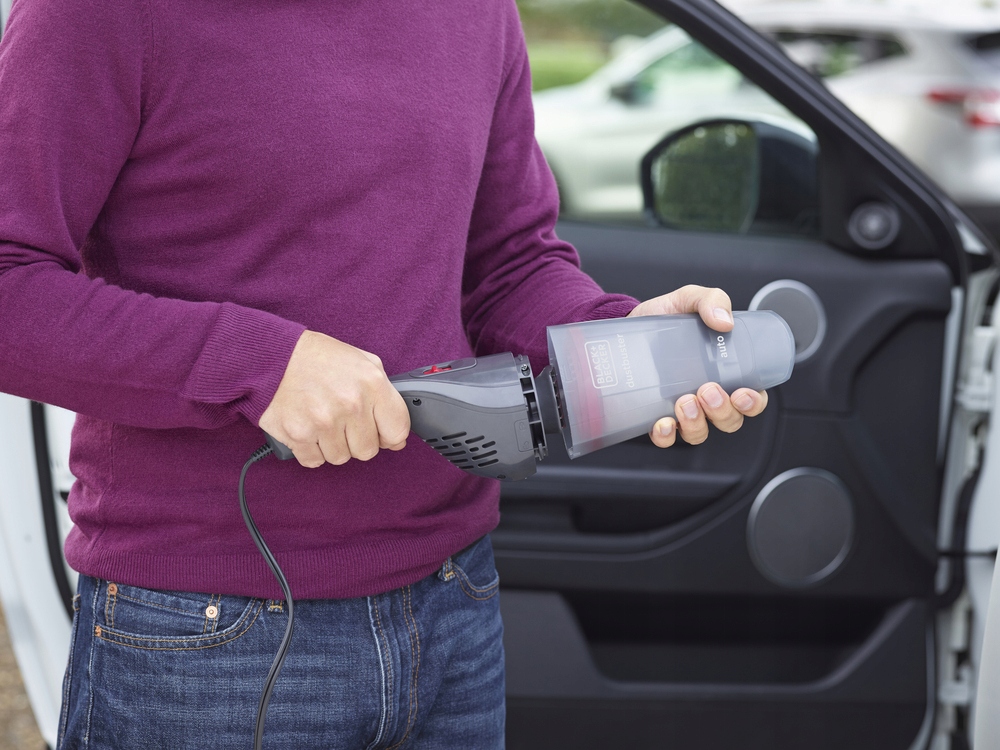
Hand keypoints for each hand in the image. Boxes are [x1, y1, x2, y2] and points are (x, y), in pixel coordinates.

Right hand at [258, 331, 409, 467]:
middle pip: (368, 450)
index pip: (397, 431)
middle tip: (345, 423)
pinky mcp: (298, 435)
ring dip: (334, 445)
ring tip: (324, 421)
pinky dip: (312, 450)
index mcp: (372, 384)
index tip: (381, 434)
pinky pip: (315, 461)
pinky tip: (309, 429)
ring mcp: (324, 422)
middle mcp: (350, 404)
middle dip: (358, 440)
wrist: (274, 355)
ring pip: (341, 458)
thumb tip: (397, 435)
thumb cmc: (319, 359)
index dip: (390, 436)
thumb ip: (385, 394)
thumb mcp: (362, 362)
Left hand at [627, 285, 767, 446]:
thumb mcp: (690, 299)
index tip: (742, 394)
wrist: (629, 321)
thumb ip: (711, 300)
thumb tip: (723, 321)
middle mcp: (706, 395)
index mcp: (725, 371)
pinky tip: (662, 423)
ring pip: (699, 432)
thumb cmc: (666, 315)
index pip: (751, 398)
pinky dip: (666, 436)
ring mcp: (681, 408)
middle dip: (723, 412)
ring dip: (696, 423)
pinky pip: (666, 437)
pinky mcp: (655, 415)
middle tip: (707, 390)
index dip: (753, 403)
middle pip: (729, 420)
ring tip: (684, 401)